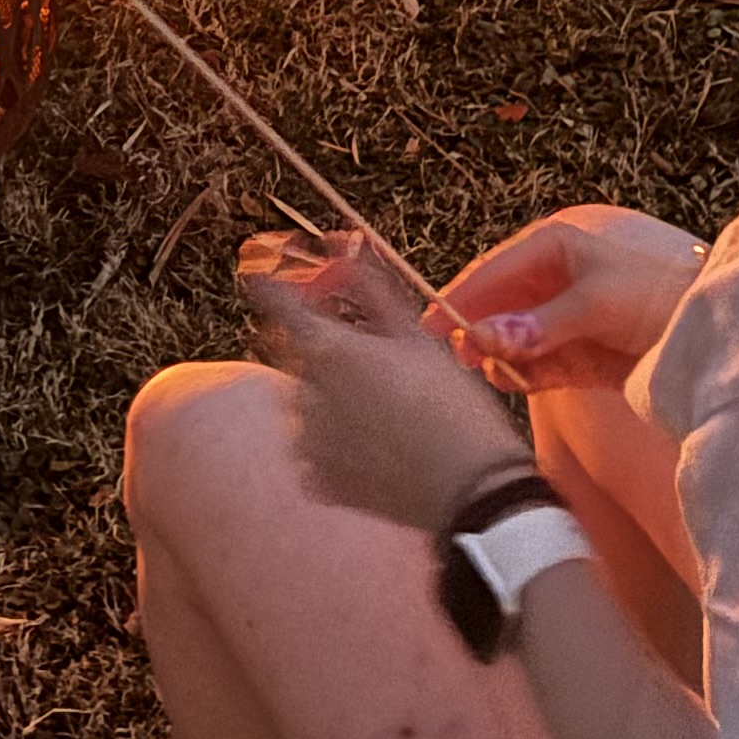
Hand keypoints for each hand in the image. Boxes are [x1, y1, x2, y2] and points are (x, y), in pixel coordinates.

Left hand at [239, 230, 532, 535]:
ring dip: (324, 395)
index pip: (276, 301)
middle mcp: (303, 391)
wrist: (474, 492)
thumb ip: (369, 287)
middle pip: (290, 350)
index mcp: (326, 348)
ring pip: (300, 400)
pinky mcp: (315, 478)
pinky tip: (373, 445)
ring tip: (380, 410)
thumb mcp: (417, 337)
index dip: (271, 285)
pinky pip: (310, 447)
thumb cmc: (452, 406)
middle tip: (365, 360)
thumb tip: (340, 246)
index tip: (264, 275)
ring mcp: (304, 439)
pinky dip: (331, 440)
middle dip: (315, 345)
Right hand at [435, 205, 706, 396]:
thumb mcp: (597, 302)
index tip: (430, 325)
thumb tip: (482, 338)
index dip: (461, 297)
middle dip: (479, 330)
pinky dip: (525, 375)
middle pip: (499, 306)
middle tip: (462, 357)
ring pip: (514, 340)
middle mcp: (555, 282)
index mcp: (555, 249)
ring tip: (496, 372)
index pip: (494, 271)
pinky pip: (538, 366)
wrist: (721, 335)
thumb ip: (539, 325)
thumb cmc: (660, 298)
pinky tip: (518, 381)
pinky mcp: (581, 358)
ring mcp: (566, 322)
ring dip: (501, 356)